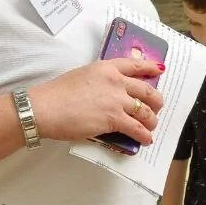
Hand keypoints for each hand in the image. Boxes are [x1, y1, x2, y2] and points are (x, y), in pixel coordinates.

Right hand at [28, 57, 164, 147]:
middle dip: (156, 100)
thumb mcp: (82, 76)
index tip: (160, 70)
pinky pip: (137, 128)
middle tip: (157, 106)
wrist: (45, 108)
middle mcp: (117, 81)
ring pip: (146, 111)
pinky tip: (146, 139)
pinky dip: (144, 135)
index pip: (135, 64)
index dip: (150, 67)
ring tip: (151, 127)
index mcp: (107, 68)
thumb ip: (100, 81)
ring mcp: (117, 100)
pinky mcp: (115, 119)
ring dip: (151, 120)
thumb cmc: (56, 94)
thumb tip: (108, 93)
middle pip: (147, 90)